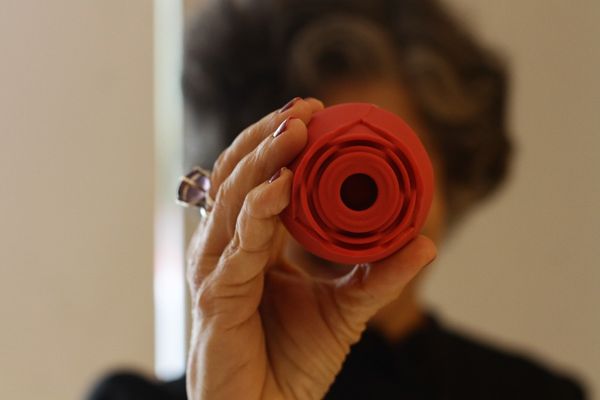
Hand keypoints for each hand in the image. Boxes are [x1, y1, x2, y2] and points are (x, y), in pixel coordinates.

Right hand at [185, 98, 436, 399]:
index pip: (254, 181)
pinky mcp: (214, 297)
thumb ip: (379, 274)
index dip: (275, 144)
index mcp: (251, 245)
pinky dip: (256, 213)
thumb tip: (426, 241)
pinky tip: (280, 187)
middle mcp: (227, 249)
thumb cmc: (293, 360)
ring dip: (261, 161)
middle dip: (266, 138)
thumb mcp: (346, 308)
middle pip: (236, 178)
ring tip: (294, 130)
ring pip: (230, 201)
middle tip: (305, 109)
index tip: (312, 113)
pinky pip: (235, 247)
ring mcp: (216, 270)